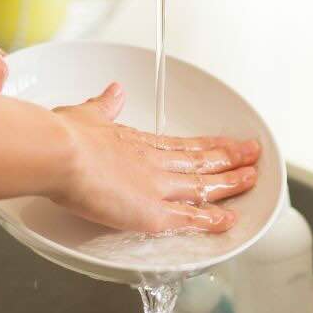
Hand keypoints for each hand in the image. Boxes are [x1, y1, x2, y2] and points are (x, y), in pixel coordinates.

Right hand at [51, 83, 260, 232]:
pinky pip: (188, 219)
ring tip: (251, 179)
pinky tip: (228, 220)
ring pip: (202, 186)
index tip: (225, 143)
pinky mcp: (151, 214)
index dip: (206, 145)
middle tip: (252, 155)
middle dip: (229, 158)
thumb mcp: (87, 114)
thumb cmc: (64, 136)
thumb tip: (114, 92)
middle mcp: (153, 163)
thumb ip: (104, 106)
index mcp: (137, 142)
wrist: (59, 153)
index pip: (181, 145)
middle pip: (200, 161)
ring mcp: (156, 188)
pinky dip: (210, 220)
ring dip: (229, 183)